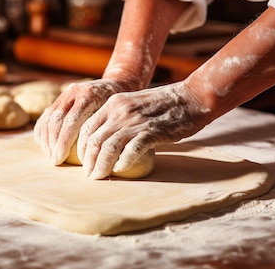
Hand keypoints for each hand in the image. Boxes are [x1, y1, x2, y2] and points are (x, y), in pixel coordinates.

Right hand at [33, 79, 125, 165]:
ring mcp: (65, 94)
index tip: (59, 159)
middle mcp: (74, 91)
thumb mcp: (117, 116)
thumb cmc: (119, 107)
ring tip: (51, 155)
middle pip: (56, 120)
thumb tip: (96, 156)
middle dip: (53, 143)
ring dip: (46, 139)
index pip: (71, 121)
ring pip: (48, 118)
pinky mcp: (59, 99)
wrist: (116, 85)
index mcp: (89, 95)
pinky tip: (46, 146)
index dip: (63, 142)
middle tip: (55, 160)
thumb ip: (104, 130)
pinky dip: (43, 132)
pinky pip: (46, 116)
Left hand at [77, 82, 209, 178]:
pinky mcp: (151, 133)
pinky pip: (130, 151)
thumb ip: (119, 117)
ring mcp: (135, 122)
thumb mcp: (134, 103)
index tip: (84, 160)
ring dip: (101, 166)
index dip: (82, 147)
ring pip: (108, 147)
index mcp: (114, 103)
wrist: (192, 97)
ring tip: (99, 176)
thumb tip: (106, 140)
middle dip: (88, 161)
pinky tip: (120, 170)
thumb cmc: (165, 104)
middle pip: (94, 140)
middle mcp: (120, 111)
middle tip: (89, 175)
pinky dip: (123, 163)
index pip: (87, 127)